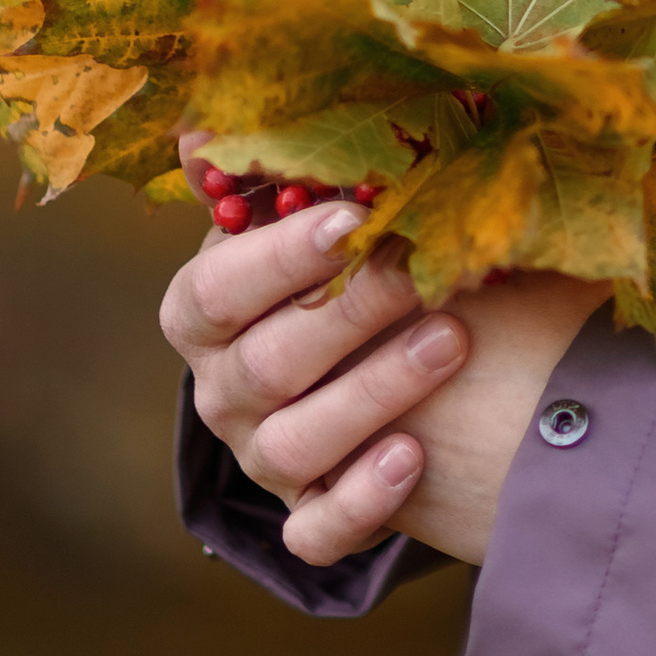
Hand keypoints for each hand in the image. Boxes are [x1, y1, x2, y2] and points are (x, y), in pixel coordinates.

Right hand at [159, 133, 601, 567]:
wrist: (387, 358)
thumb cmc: (349, 261)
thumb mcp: (318, 208)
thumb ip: (275, 168)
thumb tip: (203, 126)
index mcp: (208, 311)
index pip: (215, 291)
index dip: (275, 259)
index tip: (349, 219)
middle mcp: (224, 390)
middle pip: (266, 365)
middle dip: (349, 314)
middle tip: (423, 272)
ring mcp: (264, 458)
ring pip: (293, 445)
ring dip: (375, 392)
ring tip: (452, 341)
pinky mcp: (309, 515)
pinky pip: (318, 530)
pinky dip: (362, 500)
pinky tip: (413, 458)